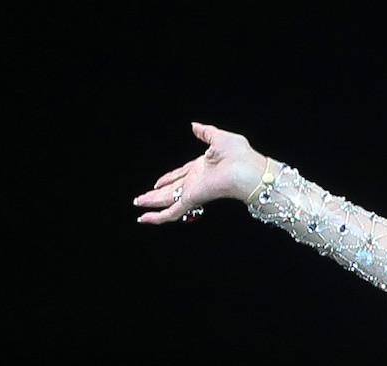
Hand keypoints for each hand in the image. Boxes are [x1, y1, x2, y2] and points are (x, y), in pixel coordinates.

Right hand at [134, 122, 267, 223]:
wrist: (248, 170)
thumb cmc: (241, 155)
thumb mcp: (219, 138)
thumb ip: (205, 132)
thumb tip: (194, 126)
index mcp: (202, 167)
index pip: (180, 175)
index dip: (168, 179)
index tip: (157, 183)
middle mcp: (196, 181)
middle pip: (171, 190)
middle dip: (155, 195)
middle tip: (141, 199)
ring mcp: (193, 191)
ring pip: (168, 201)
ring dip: (152, 204)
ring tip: (138, 205)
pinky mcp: (192, 200)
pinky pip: (172, 212)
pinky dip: (157, 217)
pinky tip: (144, 218)